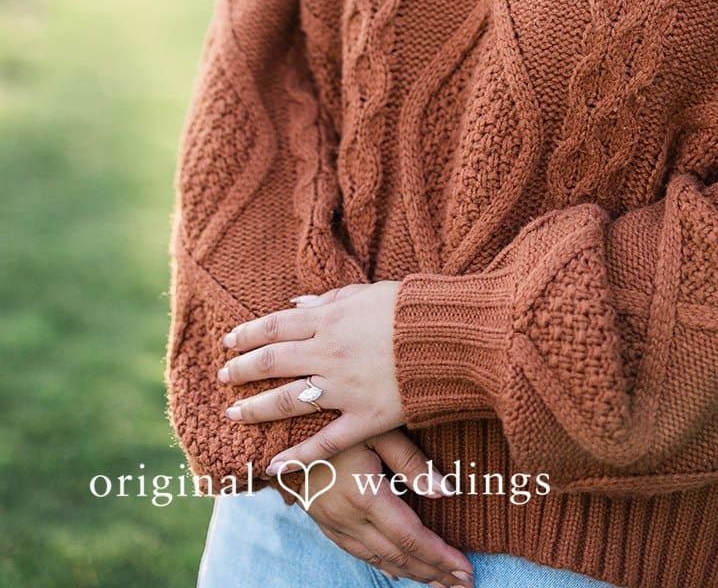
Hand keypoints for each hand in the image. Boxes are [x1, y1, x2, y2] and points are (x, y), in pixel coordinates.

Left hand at [218, 281, 404, 465]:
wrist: (449, 336)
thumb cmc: (412, 309)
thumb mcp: (367, 293)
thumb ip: (330, 301)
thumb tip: (296, 304)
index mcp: (329, 320)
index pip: (275, 326)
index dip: (248, 335)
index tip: (229, 342)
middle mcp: (328, 353)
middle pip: (273, 362)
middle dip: (242, 370)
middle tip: (223, 377)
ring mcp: (344, 389)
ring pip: (288, 401)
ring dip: (257, 409)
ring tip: (233, 415)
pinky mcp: (364, 419)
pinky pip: (325, 442)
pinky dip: (298, 457)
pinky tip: (273, 467)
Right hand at [296, 432, 473, 587]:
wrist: (281, 431)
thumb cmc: (335, 420)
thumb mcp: (377, 429)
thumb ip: (411, 460)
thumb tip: (446, 490)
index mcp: (365, 496)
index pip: (411, 537)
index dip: (440, 556)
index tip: (465, 569)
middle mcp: (349, 519)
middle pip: (399, 556)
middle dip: (434, 572)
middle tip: (463, 585)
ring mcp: (335, 525)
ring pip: (380, 560)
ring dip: (413, 574)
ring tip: (440, 582)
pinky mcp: (326, 524)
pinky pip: (360, 554)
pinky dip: (385, 566)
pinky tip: (400, 571)